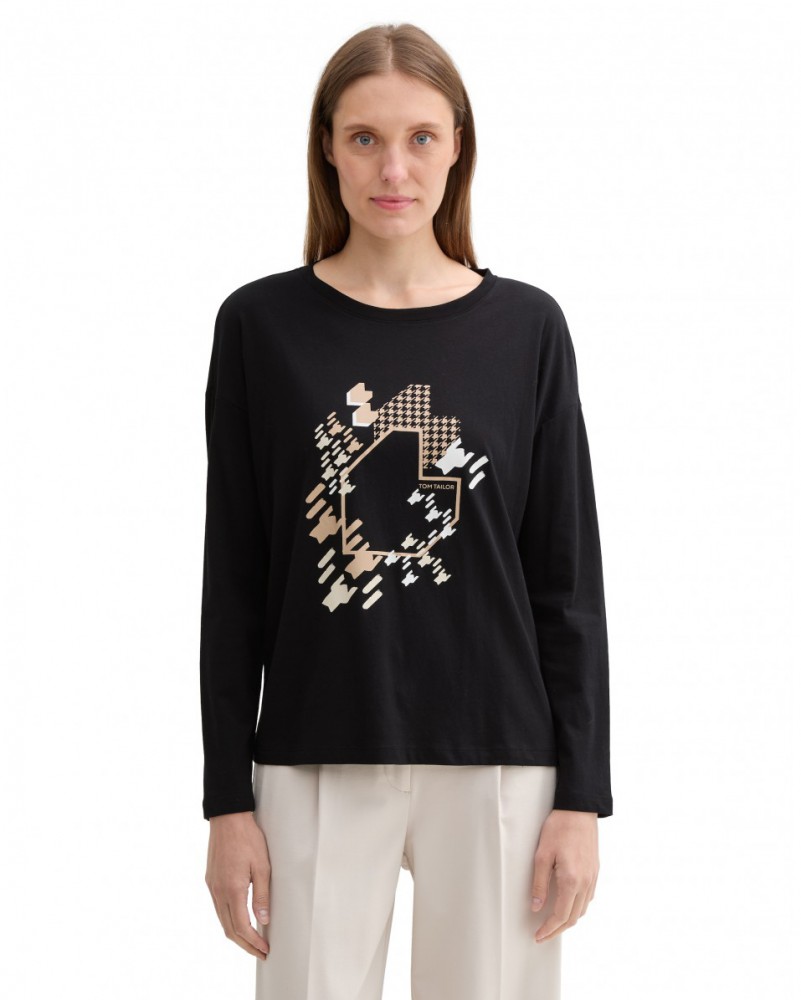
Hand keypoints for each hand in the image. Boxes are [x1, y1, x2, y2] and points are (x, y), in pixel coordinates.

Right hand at [205, 811, 270, 959]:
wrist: (228, 818)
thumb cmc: (248, 838)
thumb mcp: (262, 866)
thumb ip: (262, 896)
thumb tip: (263, 921)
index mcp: (232, 889)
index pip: (241, 927)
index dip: (253, 942)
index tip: (264, 949)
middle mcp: (218, 891)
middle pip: (229, 929)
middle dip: (244, 945)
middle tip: (260, 952)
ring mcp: (212, 887)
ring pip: (221, 920)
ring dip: (236, 934)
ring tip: (251, 941)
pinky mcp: (210, 881)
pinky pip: (218, 908)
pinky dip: (228, 920)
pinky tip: (238, 920)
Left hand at [530, 808, 598, 941]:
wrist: (579, 810)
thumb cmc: (559, 828)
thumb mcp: (542, 855)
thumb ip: (539, 883)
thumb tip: (536, 907)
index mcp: (571, 880)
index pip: (560, 915)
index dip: (548, 929)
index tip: (538, 936)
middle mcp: (585, 883)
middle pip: (573, 918)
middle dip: (557, 930)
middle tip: (543, 935)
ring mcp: (593, 877)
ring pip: (582, 909)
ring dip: (568, 920)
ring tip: (553, 923)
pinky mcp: (595, 871)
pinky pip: (588, 897)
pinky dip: (578, 907)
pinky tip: (568, 904)